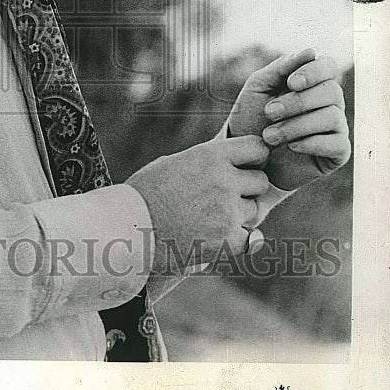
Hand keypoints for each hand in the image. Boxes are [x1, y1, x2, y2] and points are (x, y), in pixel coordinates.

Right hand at [128, 136, 269, 274]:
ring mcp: (227, 211)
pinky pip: (249, 239)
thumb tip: (233, 164)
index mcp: (209, 155)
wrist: (128, 229)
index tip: (244, 166)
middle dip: (247, 189)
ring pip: (254, 212)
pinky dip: (235, 241)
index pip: (258, 148)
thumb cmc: (145, 194)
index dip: (252, 158)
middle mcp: (223, 180)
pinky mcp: (227, 240)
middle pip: (261, 182)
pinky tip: (212, 237)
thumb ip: (206, 162)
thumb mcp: (173, 163)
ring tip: (209, 218)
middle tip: (224, 197)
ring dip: (240, 215)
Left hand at [225, 48, 350, 190]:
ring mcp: (336, 127)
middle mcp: (329, 103)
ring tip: (269, 136)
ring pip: (332, 117)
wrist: (247, 157)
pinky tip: (292, 146)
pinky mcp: (338, 152)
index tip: (291, 83)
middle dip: (298, 102)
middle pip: (331, 91)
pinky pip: (337, 143)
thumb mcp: (259, 88)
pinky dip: (312, 143)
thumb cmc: (252, 118)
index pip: (329, 66)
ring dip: (296, 125)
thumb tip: (310, 51)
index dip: (314, 72)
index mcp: (312, 83)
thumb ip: (281, 68)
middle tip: (270, 113)